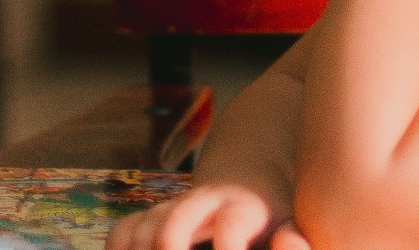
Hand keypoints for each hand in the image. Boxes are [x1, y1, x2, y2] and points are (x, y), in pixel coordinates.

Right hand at [105, 184, 310, 249]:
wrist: (248, 177)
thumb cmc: (275, 214)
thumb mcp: (294, 220)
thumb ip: (295, 240)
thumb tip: (288, 243)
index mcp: (243, 208)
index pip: (232, 225)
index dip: (229, 248)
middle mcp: (203, 204)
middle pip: (175, 222)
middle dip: (169, 248)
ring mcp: (174, 207)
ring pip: (145, 229)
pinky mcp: (153, 216)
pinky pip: (123, 232)